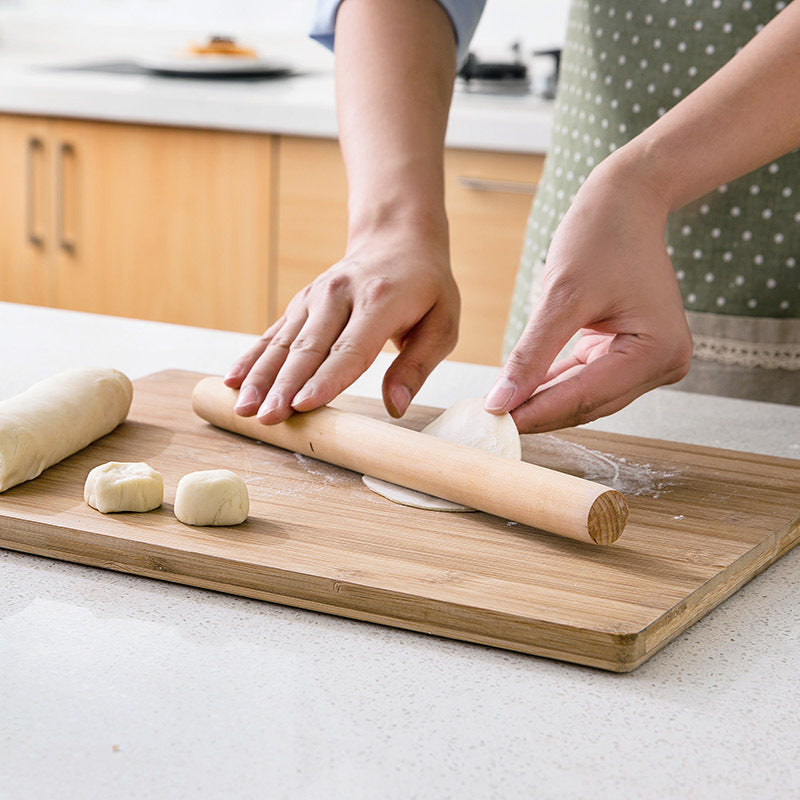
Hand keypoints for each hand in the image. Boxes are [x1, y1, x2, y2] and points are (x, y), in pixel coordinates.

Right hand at [224, 223, 459, 423]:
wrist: (398, 239)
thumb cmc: (426, 288)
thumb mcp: (443, 325)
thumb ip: (417, 366)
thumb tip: (395, 408)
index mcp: (380, 301)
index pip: (350, 348)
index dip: (326, 379)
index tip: (303, 405)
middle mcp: (341, 295)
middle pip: (308, 348)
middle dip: (283, 386)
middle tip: (265, 417)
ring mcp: (316, 297)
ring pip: (284, 342)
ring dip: (261, 376)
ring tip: (244, 407)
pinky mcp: (301, 303)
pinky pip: (274, 333)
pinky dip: (252, 357)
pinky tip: (233, 380)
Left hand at [484, 154, 692, 432]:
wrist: (627, 200)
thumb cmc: (602, 234)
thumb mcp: (561, 296)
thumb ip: (531, 355)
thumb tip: (501, 401)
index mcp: (657, 351)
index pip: (585, 396)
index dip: (537, 413)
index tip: (495, 424)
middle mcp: (663, 363)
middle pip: (588, 402)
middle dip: (538, 410)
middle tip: (490, 422)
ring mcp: (650, 361)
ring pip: (585, 396)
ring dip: (543, 401)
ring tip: (499, 408)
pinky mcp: (632, 354)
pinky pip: (587, 379)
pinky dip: (555, 384)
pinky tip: (521, 391)